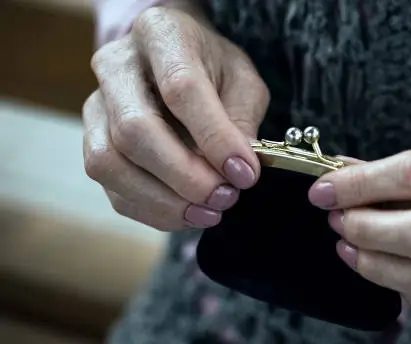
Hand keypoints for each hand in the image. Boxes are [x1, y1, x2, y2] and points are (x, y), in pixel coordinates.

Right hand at [83, 6, 268, 229]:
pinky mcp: (92, 141)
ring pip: (109, 163)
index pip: (180, 88)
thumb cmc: (212, 68)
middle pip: (134, 130)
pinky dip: (151, 210)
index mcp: (161, 35)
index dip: (213, 137)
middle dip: (184, 175)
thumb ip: (241, 120)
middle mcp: (116, 67)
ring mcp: (96, 106)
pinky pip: (110, 186)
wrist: (174, 60)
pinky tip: (186, 213)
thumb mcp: (242, 81)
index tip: (244, 173)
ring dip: (163, 200)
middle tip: (225, 197)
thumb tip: (239, 170)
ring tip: (208, 212)